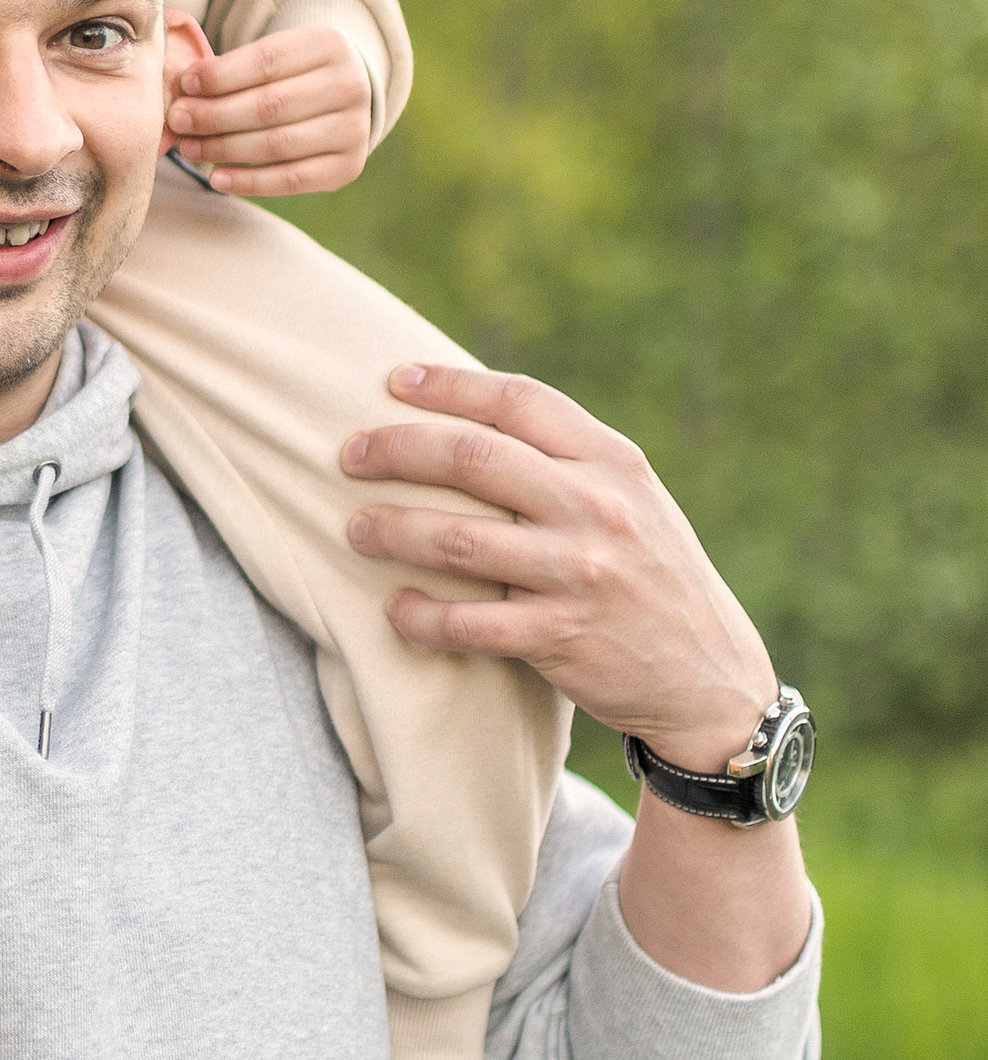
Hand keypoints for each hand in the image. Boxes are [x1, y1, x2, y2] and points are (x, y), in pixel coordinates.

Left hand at [168, 23, 372, 194]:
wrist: (341, 94)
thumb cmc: (290, 72)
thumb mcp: (273, 51)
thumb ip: (231, 64)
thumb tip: (178, 83)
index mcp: (328, 44)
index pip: (266, 61)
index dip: (220, 75)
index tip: (184, 84)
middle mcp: (349, 85)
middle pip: (269, 105)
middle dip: (214, 115)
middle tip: (177, 120)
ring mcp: (353, 129)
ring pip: (276, 144)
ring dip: (223, 149)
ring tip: (189, 148)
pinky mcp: (348, 166)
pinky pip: (291, 180)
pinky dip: (249, 182)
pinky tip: (217, 178)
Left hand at [343, 364, 813, 997]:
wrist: (711, 679)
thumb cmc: (654, 579)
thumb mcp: (635, 503)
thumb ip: (570, 464)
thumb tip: (473, 424)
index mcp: (615, 463)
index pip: (520, 402)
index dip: (450, 385)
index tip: (392, 380)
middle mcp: (598, 509)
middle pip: (474, 458)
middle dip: (398, 449)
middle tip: (348, 455)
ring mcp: (579, 574)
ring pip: (458, 540)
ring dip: (392, 530)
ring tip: (355, 529)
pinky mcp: (560, 638)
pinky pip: (467, 623)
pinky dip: (420, 616)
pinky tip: (395, 609)